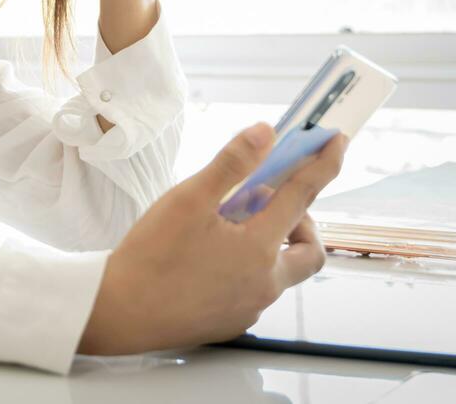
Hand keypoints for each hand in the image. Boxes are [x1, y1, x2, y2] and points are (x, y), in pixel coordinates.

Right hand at [77, 123, 348, 355]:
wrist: (119, 312)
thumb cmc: (151, 257)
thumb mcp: (188, 200)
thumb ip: (231, 164)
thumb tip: (264, 133)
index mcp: (258, 248)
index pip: (303, 197)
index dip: (323, 165)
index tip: (336, 144)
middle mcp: (264, 283)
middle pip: (309, 250)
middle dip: (302, 222)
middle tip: (270, 202)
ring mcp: (250, 307)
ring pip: (280, 272)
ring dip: (270, 244)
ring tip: (229, 228)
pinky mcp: (231, 321)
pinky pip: (255, 290)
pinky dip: (248, 268)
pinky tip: (212, 258)